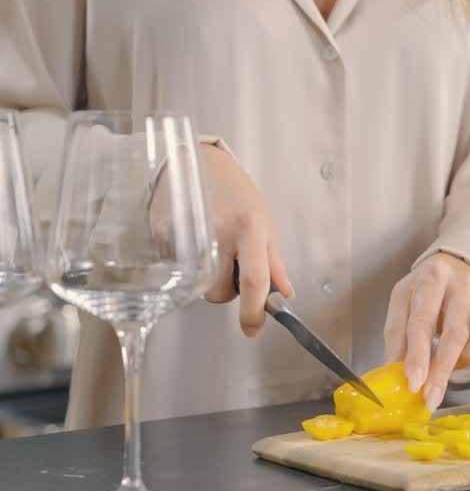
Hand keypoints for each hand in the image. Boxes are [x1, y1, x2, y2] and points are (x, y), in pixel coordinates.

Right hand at [191, 144, 291, 335]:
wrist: (198, 161)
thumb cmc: (235, 192)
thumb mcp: (264, 222)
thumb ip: (274, 261)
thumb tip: (285, 293)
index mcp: (250, 227)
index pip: (255, 280)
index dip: (254, 312)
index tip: (253, 329)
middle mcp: (219, 231)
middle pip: (221, 291)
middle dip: (227, 290)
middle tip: (230, 264)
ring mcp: (188, 234)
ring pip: (199, 286)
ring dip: (208, 280)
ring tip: (212, 249)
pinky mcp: (163, 235)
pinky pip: (179, 271)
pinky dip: (188, 267)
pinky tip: (193, 242)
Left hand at [382, 252, 469, 409]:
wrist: (453, 265)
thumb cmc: (424, 291)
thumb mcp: (403, 304)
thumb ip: (398, 336)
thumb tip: (393, 371)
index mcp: (429, 279)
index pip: (422, 321)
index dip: (418, 355)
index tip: (413, 383)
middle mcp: (459, 282)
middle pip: (456, 332)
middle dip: (443, 368)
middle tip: (432, 395)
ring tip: (456, 363)